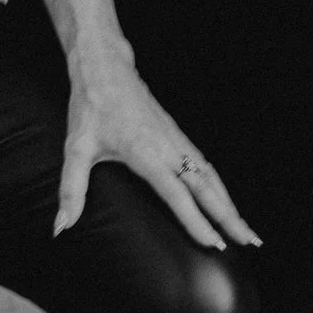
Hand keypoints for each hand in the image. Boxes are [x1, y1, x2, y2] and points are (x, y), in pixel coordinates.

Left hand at [57, 63, 261, 248]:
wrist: (105, 68)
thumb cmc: (90, 106)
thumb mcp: (75, 148)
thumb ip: (71, 191)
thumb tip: (62, 226)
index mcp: (145, 153)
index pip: (177, 195)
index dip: (197, 222)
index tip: (215, 244)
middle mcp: (168, 147)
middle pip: (207, 188)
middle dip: (230, 217)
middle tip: (250, 242)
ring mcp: (176, 139)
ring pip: (211, 176)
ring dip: (230, 203)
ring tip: (246, 229)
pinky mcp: (177, 134)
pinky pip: (205, 165)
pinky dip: (220, 186)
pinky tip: (225, 200)